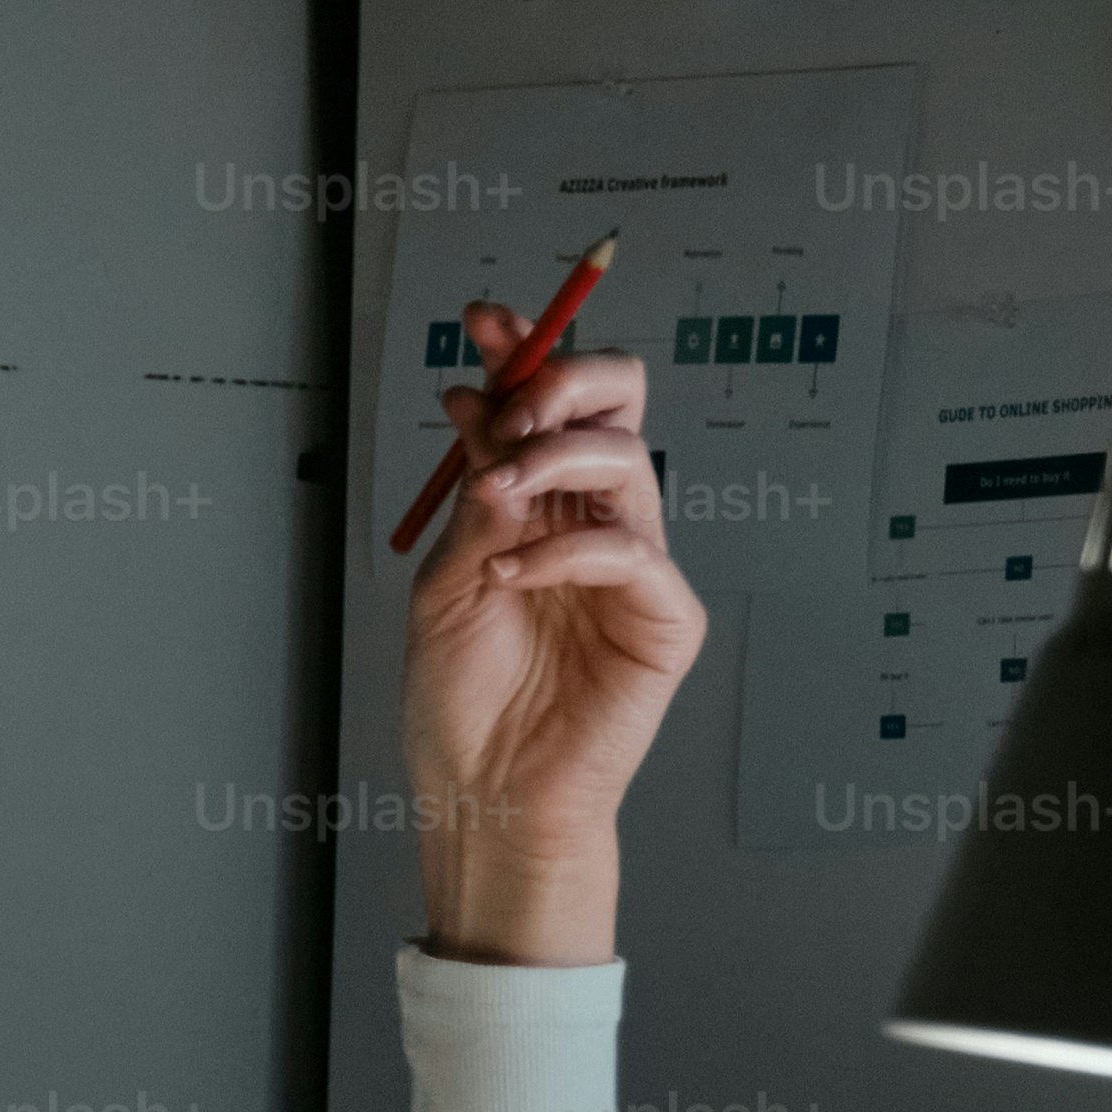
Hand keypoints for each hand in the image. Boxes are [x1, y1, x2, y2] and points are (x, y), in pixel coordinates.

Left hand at [398, 304, 710, 963]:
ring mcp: (635, 567)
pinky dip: (565, 551)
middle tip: (512, 403)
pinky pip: (633, 552)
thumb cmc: (462, 700)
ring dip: (555, 459)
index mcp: (542, 503)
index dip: (527, 349)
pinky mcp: (665, 620)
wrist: (482, 793)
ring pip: (630, 461)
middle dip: (565, 380)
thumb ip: (474, 488)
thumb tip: (471, 393)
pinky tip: (512, 576)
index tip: (484, 318)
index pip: (553, 403)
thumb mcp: (446, 576)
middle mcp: (595, 521)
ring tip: (498, 498)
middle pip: (619, 405)